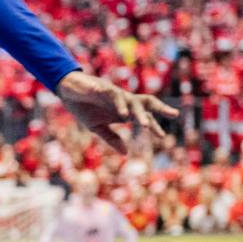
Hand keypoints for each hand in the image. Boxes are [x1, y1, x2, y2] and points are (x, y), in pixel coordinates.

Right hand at [57, 71, 176, 154]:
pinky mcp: (102, 88)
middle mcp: (123, 100)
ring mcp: (114, 93)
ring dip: (139, 113)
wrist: (68, 91)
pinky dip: (120, 104)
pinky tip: (123, 114)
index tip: (162, 136)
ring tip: (144, 126)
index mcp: (124, 110)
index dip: (154, 125)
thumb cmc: (84, 107)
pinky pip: (114, 95)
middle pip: (146, 102)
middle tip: (174, 114)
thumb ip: (112, 138)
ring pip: (132, 100)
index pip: (144, 116)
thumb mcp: (97, 127)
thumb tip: (126, 153)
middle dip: (160, 108)